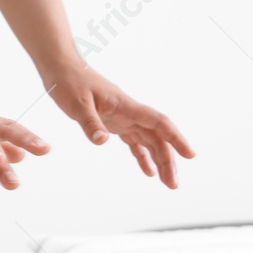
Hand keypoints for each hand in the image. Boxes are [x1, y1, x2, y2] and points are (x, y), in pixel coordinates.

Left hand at [42, 63, 194, 187]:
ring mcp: (123, 118)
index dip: (175, 138)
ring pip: (149, 141)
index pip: (158, 123)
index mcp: (126, 106)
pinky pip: (134, 141)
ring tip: (167, 182)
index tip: (189, 154)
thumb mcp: (77, 105)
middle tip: (173, 184)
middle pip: (157, 137)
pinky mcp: (114, 122)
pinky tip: (148, 172)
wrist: (62, 69)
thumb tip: (102, 142)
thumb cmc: (70, 82)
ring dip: (159, 160)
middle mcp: (129, 113)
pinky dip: (142, 156)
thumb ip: (90, 123)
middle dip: (168, 160)